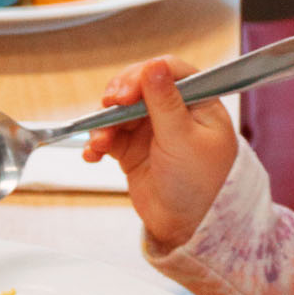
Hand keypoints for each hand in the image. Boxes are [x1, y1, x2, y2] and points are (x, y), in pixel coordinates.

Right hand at [82, 55, 238, 250]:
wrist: (188, 228)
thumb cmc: (201, 186)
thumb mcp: (183, 140)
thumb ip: (165, 102)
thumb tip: (153, 66)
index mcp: (198, 102)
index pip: (169, 71)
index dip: (144, 76)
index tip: (126, 94)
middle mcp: (174, 111)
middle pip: (138, 87)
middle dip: (119, 97)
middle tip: (108, 107)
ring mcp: (151, 130)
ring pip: (119, 111)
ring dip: (104, 123)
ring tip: (100, 143)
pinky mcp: (132, 149)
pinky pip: (108, 136)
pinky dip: (97, 142)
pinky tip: (92, 154)